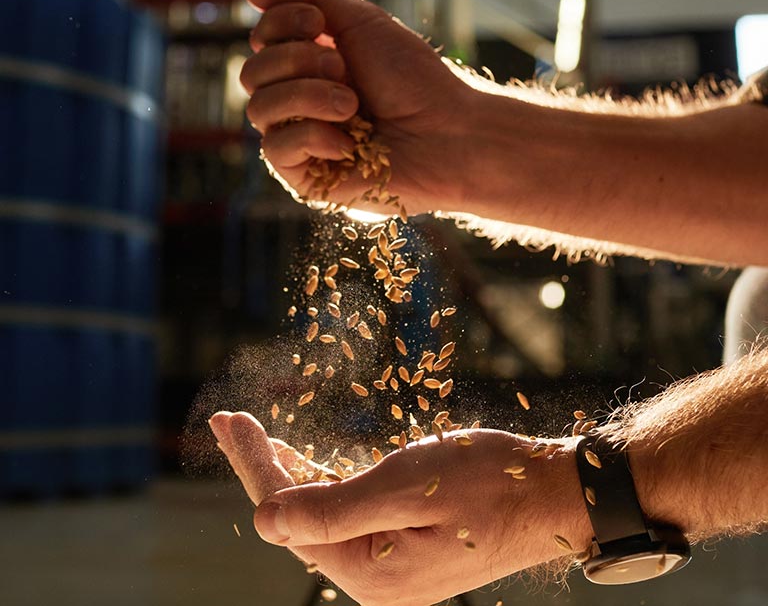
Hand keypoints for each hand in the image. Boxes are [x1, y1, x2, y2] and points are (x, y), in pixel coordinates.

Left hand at [209, 411, 590, 605]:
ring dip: (290, 472)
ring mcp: (389, 565)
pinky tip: (307, 461)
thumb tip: (265, 520)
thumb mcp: (408, 487)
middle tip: (229, 422)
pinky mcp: (404, 547)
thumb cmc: (489, 483)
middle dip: (263, 465)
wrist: (554, 496)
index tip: (228, 421)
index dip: (255, 464)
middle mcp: (373, 578)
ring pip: (320, 514)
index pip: (289, 513)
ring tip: (255, 437)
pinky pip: (348, 514)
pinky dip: (324, 482)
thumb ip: (333, 509)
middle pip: (298, 515)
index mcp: (369, 571)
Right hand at [240, 0, 475, 215]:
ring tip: (352, 105)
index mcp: (311, 66)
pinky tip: (347, 144)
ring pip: (258, 109)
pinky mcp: (306, 179)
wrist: (447, 133)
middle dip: (297, 60)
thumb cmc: (415, 81)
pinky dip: (311, 136)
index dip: (282, 23)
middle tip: (344, 68)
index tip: (320, 24)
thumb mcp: (363, 24)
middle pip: (252, 73)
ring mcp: (301, 142)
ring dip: (307, 96)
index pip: (261, 39)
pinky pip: (275, 150)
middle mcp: (300, 103)